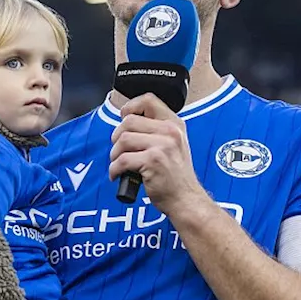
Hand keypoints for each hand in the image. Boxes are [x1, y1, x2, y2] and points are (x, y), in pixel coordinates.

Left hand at [108, 94, 207, 212]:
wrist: (186, 199)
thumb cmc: (176, 176)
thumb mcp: (174, 145)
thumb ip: (156, 131)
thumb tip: (126, 124)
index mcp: (175, 124)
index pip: (148, 100)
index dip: (130, 107)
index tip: (123, 119)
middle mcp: (170, 132)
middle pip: (129, 121)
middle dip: (117, 137)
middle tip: (119, 150)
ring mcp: (162, 146)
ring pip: (123, 139)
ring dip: (114, 153)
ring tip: (119, 163)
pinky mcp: (152, 161)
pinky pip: (121, 160)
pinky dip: (114, 169)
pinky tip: (118, 175)